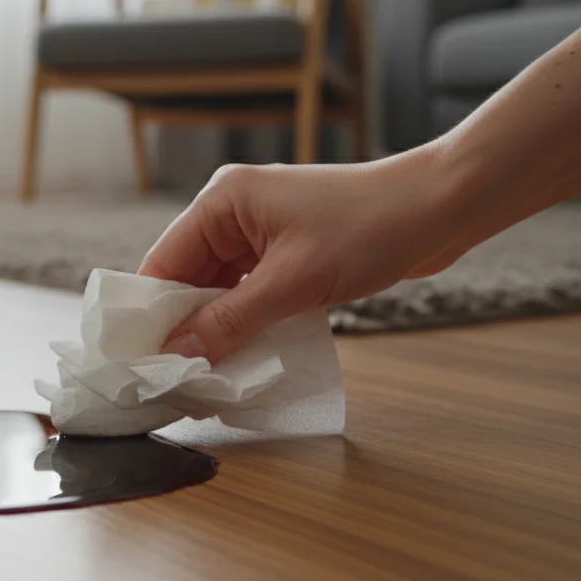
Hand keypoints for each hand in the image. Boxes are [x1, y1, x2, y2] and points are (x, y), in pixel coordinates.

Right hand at [138, 146, 467, 361]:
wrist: (440, 207)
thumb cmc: (370, 228)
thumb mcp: (292, 282)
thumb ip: (230, 321)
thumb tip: (179, 355)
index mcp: (223, 201)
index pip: (163, 263)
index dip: (150, 314)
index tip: (140, 362)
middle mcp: (234, 211)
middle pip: (187, 278)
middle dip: (183, 327)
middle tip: (174, 379)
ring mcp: (262, 231)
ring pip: (219, 289)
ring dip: (216, 328)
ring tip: (205, 374)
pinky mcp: (288, 251)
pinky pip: (249, 291)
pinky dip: (245, 321)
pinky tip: (243, 354)